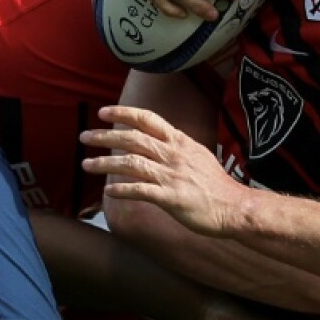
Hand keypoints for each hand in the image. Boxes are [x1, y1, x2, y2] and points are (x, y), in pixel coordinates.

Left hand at [80, 105, 238, 237]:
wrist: (235, 208)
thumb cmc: (216, 185)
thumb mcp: (197, 155)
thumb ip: (175, 148)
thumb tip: (156, 142)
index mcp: (180, 142)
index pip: (147, 119)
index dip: (123, 113)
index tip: (103, 111)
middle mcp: (173, 154)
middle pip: (132, 139)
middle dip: (105, 136)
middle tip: (84, 136)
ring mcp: (171, 176)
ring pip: (130, 163)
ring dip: (105, 163)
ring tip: (86, 164)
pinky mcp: (170, 198)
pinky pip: (139, 191)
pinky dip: (121, 190)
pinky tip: (108, 191)